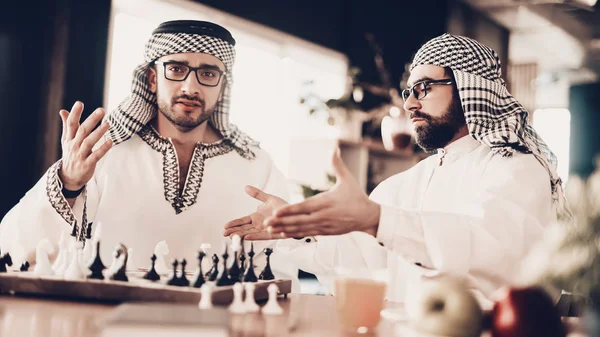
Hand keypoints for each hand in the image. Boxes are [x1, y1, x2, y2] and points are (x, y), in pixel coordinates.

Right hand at [58, 101, 111, 190]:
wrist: (69, 177)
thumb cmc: (70, 155)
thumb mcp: (66, 140)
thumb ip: (67, 126)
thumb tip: (63, 110)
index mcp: (69, 139)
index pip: (70, 124)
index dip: (74, 114)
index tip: (79, 103)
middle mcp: (74, 146)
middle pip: (82, 131)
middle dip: (92, 120)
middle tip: (102, 110)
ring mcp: (80, 155)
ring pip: (89, 142)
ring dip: (99, 132)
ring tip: (108, 123)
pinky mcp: (87, 165)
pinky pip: (96, 156)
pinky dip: (103, 149)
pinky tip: (110, 141)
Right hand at [223, 185, 288, 239]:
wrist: (296, 213)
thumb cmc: (283, 208)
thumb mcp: (269, 198)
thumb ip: (257, 194)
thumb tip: (246, 187)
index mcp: (256, 217)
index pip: (242, 221)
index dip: (234, 223)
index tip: (225, 226)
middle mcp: (259, 224)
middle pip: (243, 228)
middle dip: (234, 231)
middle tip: (224, 233)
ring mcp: (265, 229)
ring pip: (250, 233)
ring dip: (241, 234)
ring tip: (232, 236)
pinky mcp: (272, 233)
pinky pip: (262, 235)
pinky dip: (254, 236)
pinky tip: (246, 237)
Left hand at [264, 148, 380, 237]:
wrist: (368, 216)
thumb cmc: (356, 196)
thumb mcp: (347, 179)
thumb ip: (337, 165)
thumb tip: (334, 147)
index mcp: (327, 202)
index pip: (305, 207)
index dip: (290, 210)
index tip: (277, 211)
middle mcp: (324, 215)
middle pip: (300, 220)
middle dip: (282, 222)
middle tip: (266, 223)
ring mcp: (324, 225)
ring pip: (301, 229)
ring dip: (285, 229)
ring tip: (270, 230)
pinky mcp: (325, 232)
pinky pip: (307, 234)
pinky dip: (294, 234)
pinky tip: (283, 234)